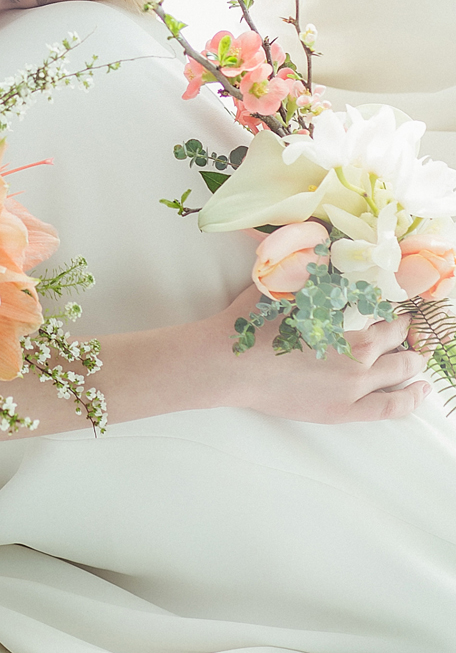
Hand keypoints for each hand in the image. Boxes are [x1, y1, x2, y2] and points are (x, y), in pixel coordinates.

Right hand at [208, 286, 430, 423]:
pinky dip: (410, 398)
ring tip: (418, 356)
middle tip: (407, 327)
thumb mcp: (282, 286)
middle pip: (396, 343)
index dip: (391, 309)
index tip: (393, 306)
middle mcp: (358, 357)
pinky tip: (420, 390)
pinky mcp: (342, 412)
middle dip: (404, 333)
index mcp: (345, 323)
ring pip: (399, 374)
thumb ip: (308, 268)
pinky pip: (389, 408)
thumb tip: (320, 241)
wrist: (230, 364)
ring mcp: (352, 389)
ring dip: (412, 362)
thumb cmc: (253, 324)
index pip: (384, 315)